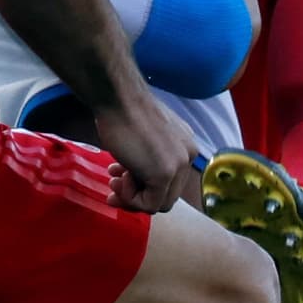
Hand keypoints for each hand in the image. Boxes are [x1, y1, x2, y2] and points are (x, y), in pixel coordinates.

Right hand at [95, 93, 201, 213]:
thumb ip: (151, 159)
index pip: (171, 182)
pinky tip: (119, 177)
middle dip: (138, 196)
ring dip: (132, 197)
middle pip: (166, 195)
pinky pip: (149, 204)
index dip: (145, 187)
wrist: (119, 98)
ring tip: (113, 182)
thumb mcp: (148, 138)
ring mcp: (179, 165)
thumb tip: (140, 180)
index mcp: (186, 146)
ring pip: (159, 203)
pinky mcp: (165, 174)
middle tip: (114, 187)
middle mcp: (188, 155)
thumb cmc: (125, 112)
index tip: (121, 182)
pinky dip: (130, 197)